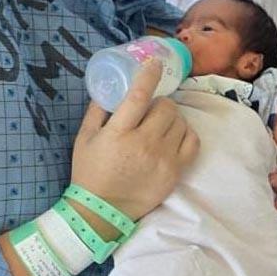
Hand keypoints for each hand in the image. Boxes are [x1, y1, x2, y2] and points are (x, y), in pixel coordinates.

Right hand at [71, 63, 198, 227]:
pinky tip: (174, 135)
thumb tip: (109, 87)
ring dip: (172, 117)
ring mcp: (163, 159)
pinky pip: (192, 142)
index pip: (139, 96)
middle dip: (160, 102)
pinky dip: (186, 133)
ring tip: (161, 124)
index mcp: (119, 134)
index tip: (155, 63)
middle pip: (166, 107)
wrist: (103, 211)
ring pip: (180, 122)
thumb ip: (96, 111)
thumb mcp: (84, 139)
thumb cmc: (90, 173)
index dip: (149, 75)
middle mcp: (144, 144)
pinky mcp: (176, 171)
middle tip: (151, 108)